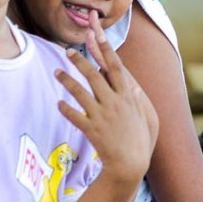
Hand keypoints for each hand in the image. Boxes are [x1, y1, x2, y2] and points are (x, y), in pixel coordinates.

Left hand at [56, 14, 158, 183]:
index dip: (105, 50)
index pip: (116, 67)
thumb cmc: (139, 141)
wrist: (130, 166)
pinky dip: (66, 109)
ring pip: (81, 93)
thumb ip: (136, 99)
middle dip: (80, 60)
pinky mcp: (92, 130)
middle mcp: (114, 103)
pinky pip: (75, 116)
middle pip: (94, 75)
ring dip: (67, 80)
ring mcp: (103, 116)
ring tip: (56, 72)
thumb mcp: (146, 116)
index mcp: (127, 97)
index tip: (96, 34)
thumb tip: (131, 84)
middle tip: (67, 50)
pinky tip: (59, 103)